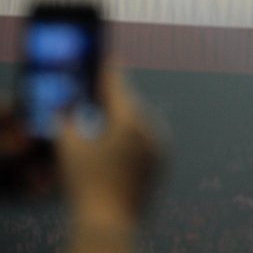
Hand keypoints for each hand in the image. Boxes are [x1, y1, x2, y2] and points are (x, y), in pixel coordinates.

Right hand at [58, 65, 160, 229]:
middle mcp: (150, 128)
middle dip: (114, 98)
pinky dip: (134, 136)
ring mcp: (160, 145)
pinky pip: (148, 138)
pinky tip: (119, 140)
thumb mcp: (68, 147)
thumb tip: (66, 105)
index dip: (110, 69)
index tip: (110, 55)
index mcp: (129, 120)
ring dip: (125, 118)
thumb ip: (66, 119)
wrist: (111, 220)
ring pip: (141, 121)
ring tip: (107, 117)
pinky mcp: (163, 160)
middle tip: (103, 87)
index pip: (118, 86)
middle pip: (130, 104)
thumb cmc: (87, 184)